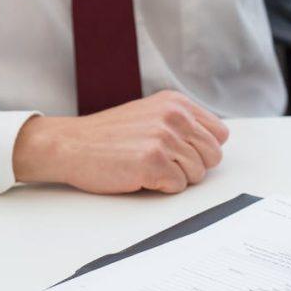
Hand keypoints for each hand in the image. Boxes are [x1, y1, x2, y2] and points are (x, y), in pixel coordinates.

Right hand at [13, 90, 229, 193]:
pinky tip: (140, 175)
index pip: (220, 134)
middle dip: (193, 166)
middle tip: (165, 164)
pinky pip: (178, 186)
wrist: (70, 145)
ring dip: (176, 178)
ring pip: (198, 174)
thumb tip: (213, 144)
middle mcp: (174, 116)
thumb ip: (182, 124)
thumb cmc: (109, 136)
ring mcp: (164, 138)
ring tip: (148, 167)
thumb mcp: (151, 114)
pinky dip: (162, 187)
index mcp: (177, 103)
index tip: (182, 153)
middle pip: (213, 156)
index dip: (203, 150)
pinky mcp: (153, 161)